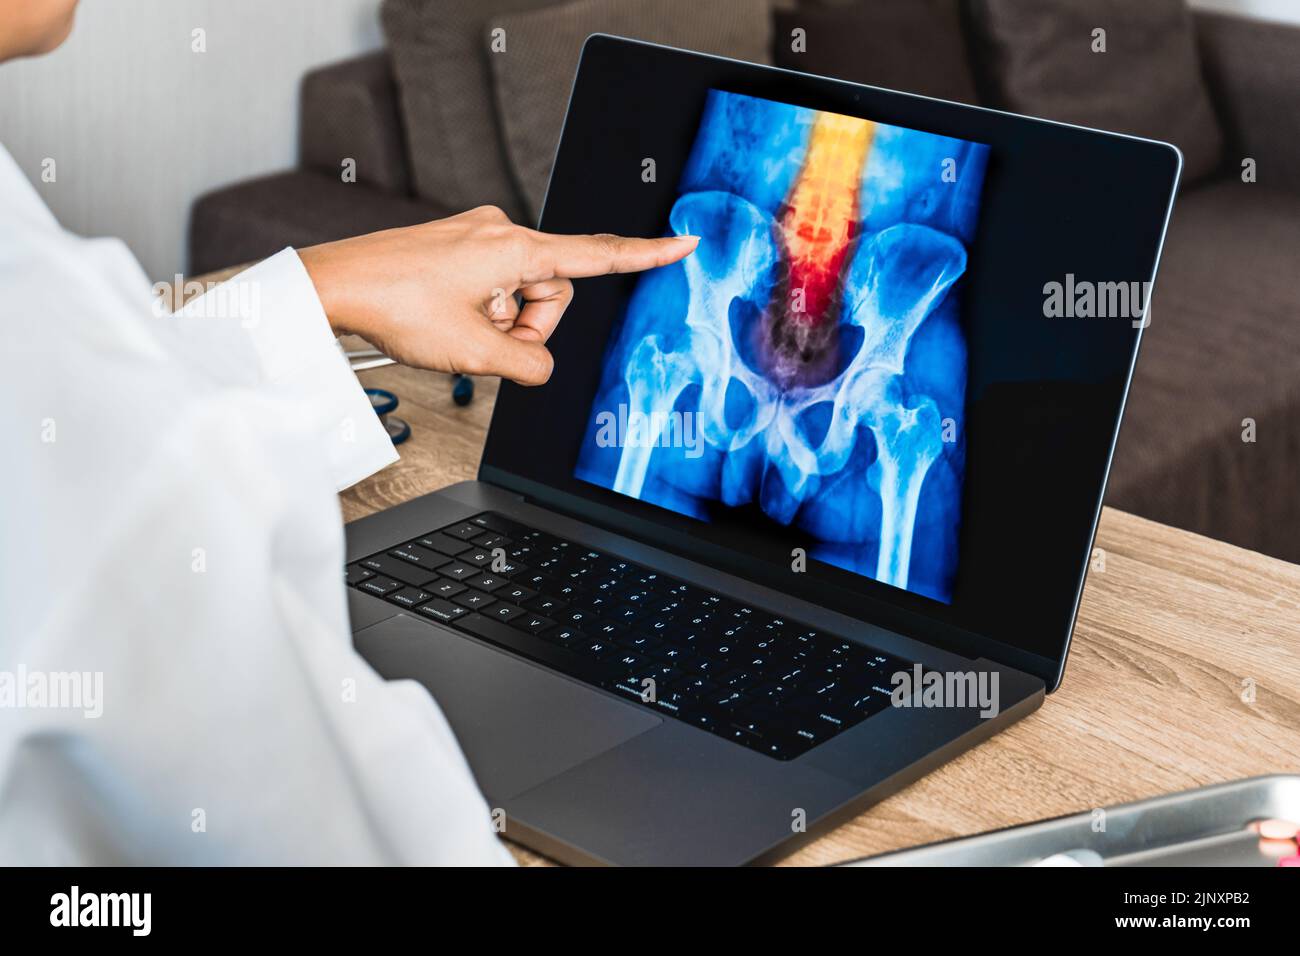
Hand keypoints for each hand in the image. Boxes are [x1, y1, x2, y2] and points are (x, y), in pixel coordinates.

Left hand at [298, 205, 697, 384]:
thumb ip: (528, 364)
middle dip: (526, 327)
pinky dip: (477, 313)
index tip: (682, 243)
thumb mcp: (474, 351)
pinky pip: (490, 288)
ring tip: (455, 331)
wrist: (333, 287)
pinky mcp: (456, 249)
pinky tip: (443, 319)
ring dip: (497, 324)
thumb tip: (539, 365)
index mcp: (514, 248)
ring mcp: (475, 239)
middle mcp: (499, 233)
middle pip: (550, 293)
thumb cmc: (395, 305)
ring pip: (518, 296)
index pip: (595, 255)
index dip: (643, 255)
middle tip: (484, 343)